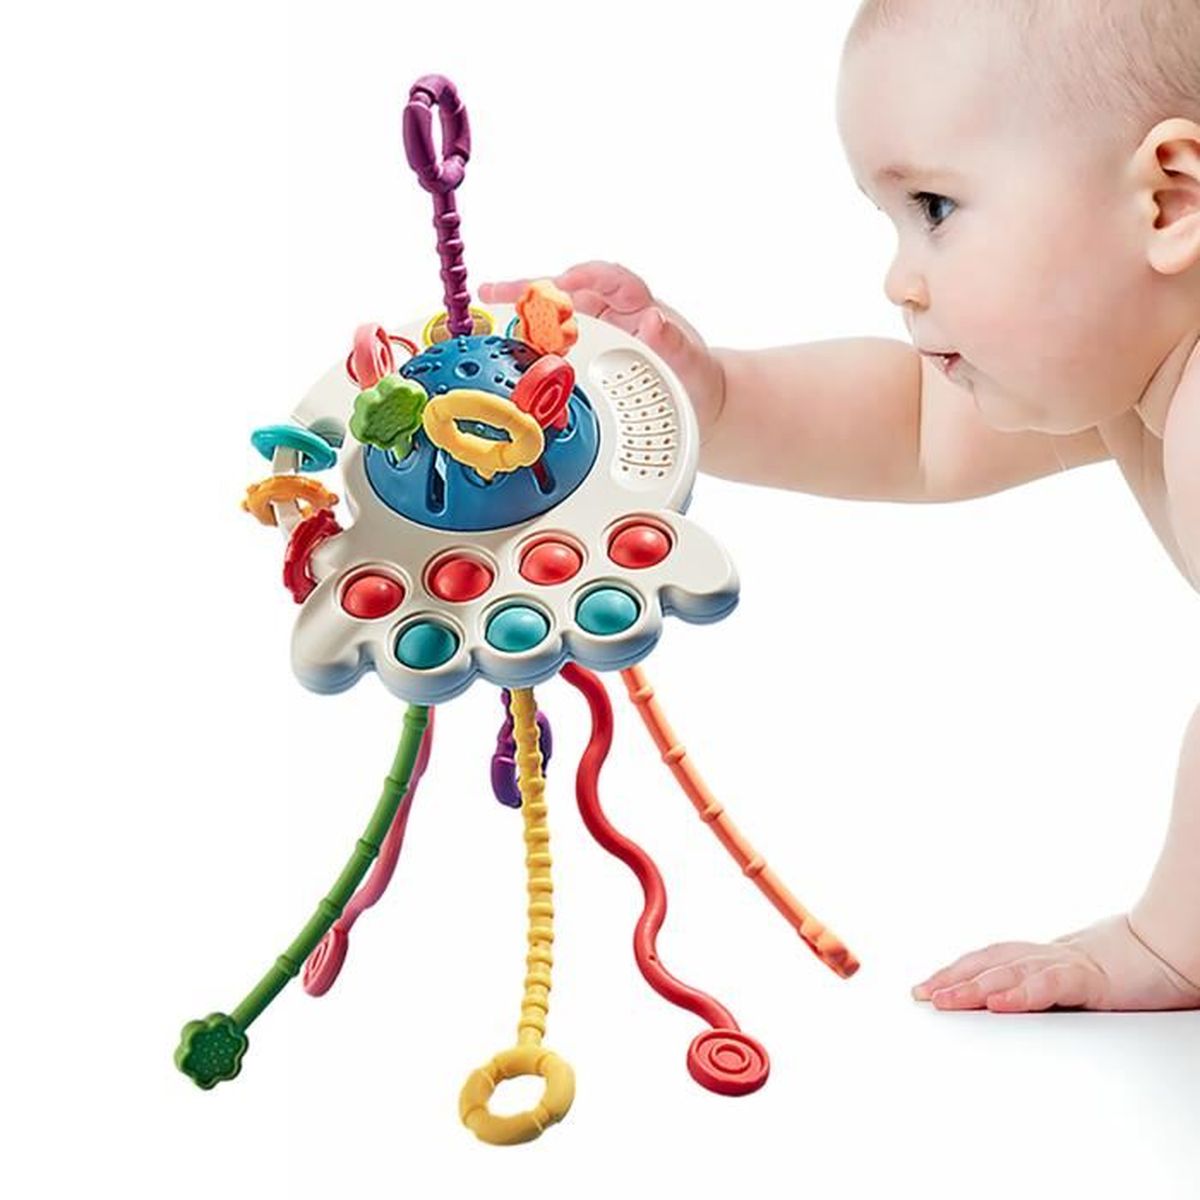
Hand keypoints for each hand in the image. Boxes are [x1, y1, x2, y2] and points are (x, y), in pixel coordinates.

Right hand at [479, 262, 726, 435]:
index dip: (586, 278)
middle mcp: (610, 310)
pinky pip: (550, 338)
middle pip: (566, 291)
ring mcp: (593, 329)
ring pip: (552, 312)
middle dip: (531, 289)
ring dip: (520, 307)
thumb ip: (673, 344)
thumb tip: (653, 321)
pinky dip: (525, 336)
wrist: (695, 398)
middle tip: (495, 292)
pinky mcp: (581, 350)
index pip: (609, 279)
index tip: (567, 282)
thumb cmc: (692, 375)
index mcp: (636, 304)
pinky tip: (500, 337)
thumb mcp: (691, 364)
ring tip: (486, 304)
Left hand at [912, 913, 1199, 1011]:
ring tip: (944, 1001)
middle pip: (990, 963)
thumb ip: (1051, 982)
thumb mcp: (1084, 977)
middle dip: (952, 979)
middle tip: (921, 995)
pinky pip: (1052, 985)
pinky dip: (1022, 994)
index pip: (990, 959)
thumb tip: (1020, 996)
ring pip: (1011, 972)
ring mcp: (1069, 962)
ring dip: (973, 987)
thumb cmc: (1135, 965)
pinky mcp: (1093, 977)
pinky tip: (998, 1004)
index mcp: (1045, 955)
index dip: (957, 970)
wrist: (1174, 947)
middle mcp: (1050, 954)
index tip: (927, 985)